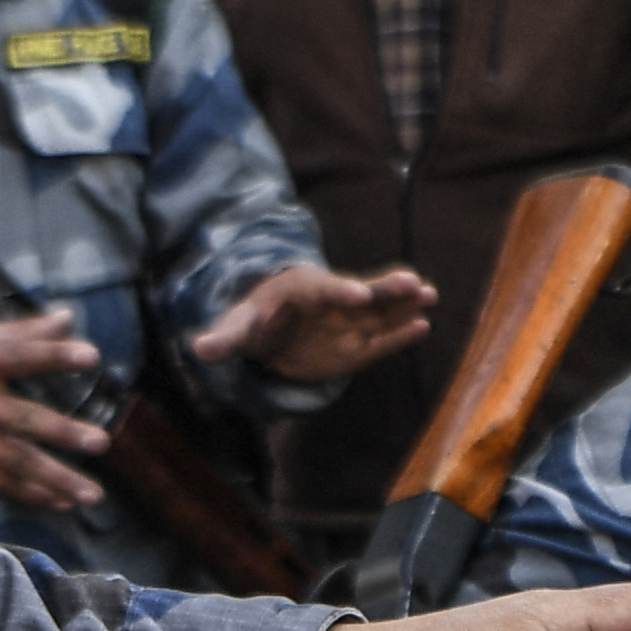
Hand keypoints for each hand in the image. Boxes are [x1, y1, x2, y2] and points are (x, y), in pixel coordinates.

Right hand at [0, 314, 111, 510]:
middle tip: (98, 442)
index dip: (56, 354)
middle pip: (22, 418)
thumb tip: (67, 318)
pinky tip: (58, 500)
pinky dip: (30, 493)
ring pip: (15, 461)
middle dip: (63, 432)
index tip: (90, 356)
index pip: (22, 354)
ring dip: (56, 479)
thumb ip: (23, 331)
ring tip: (90, 493)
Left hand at [195, 259, 438, 385]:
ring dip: (404, 304)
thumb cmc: (256, 320)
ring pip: (380, 312)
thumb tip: (200, 348)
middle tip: (412, 281)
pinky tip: (422, 325)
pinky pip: (382, 338)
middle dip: (386, 288)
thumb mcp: (238, 326)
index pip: (325, 289)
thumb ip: (225, 336)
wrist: (271, 327)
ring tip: (430, 294)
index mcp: (304, 290)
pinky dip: (400, 333)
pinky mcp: (358, 343)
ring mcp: (349, 321)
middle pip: (363, 293)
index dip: (340, 291)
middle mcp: (333, 302)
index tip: (358, 294)